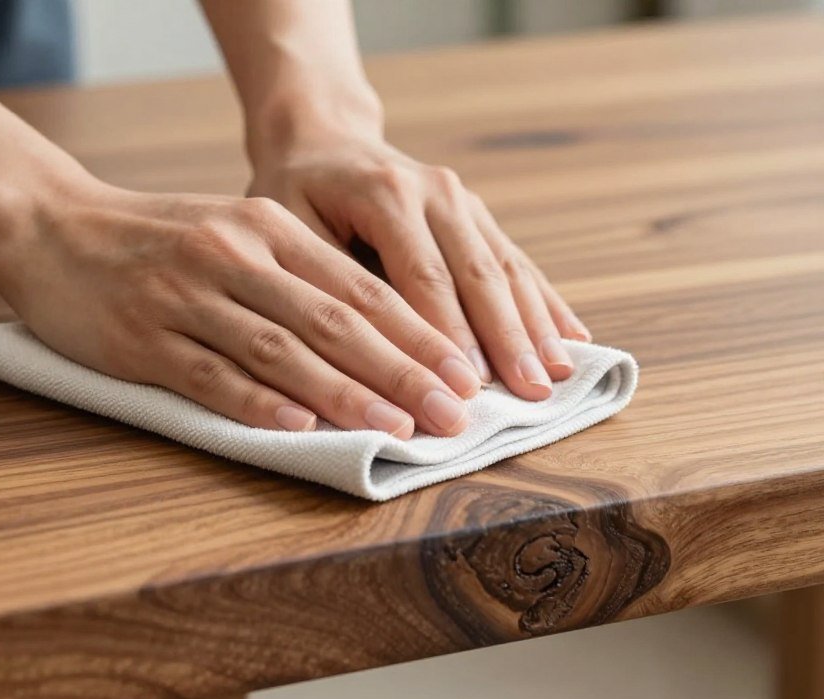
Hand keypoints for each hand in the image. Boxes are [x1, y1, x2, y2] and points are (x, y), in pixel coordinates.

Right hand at [0, 181, 483, 437]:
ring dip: (343, 392)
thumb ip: (296, 274)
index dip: (418, 335)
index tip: (464, 376)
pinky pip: (209, 373)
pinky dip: (256, 403)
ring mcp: (187, 296)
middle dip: (401, 370)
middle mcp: (235, 255)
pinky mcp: (143, 338)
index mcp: (268, 228)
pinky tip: (299, 430)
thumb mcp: (234, 230)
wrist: (51, 225)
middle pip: (334, 320)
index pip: (359, 288)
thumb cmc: (156, 237)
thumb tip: (372, 337)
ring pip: (280, 348)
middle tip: (453, 412)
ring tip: (395, 427)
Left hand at [249, 134, 592, 400]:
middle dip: (507, 338)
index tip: (468, 388)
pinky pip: (516, 261)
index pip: (424, 277)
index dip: (449, 336)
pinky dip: (545, 303)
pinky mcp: (476, 215)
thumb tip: (366, 356)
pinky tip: (573, 339)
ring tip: (558, 375)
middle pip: (478, 274)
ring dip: (535, 324)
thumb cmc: (295, 193)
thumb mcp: (288, 227)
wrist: (322, 141)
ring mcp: (462, 200)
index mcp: (387, 193)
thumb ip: (329, 282)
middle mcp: (435, 190)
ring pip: (505, 268)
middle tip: (530, 393)